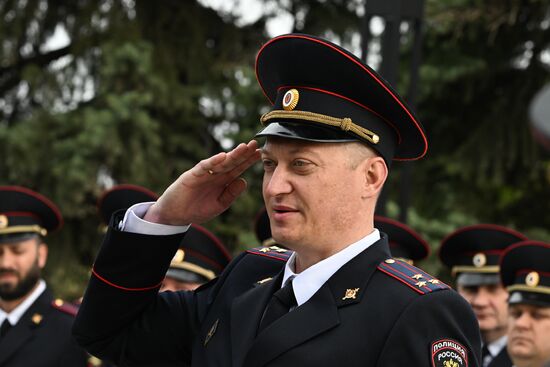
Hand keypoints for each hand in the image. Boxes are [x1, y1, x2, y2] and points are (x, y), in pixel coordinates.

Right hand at [144, 140, 260, 224]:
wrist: (175, 215)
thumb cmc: (196, 209)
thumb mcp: (219, 205)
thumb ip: (231, 194)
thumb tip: (244, 181)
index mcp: (222, 181)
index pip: (238, 168)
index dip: (248, 161)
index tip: (260, 154)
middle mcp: (214, 174)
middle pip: (232, 162)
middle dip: (243, 153)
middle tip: (256, 144)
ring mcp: (204, 174)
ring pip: (220, 162)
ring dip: (232, 154)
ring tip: (244, 147)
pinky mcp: (192, 175)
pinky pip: (204, 167)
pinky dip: (213, 161)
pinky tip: (222, 156)